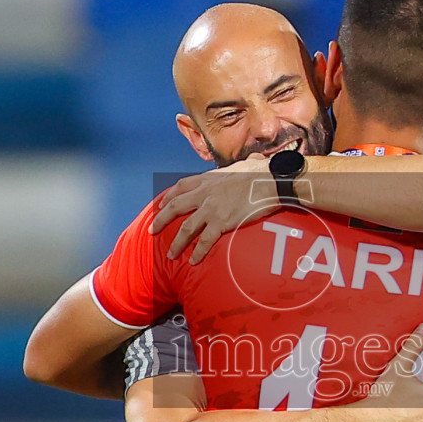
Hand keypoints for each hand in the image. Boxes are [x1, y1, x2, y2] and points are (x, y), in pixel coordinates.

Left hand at [149, 155, 277, 262]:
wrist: (270, 181)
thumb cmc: (260, 173)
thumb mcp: (242, 166)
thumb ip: (239, 168)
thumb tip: (252, 161)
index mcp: (209, 179)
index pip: (182, 186)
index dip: (169, 196)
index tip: (161, 204)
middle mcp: (205, 193)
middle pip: (175, 207)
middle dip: (161, 220)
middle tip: (152, 230)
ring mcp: (211, 208)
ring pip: (186, 228)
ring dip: (176, 243)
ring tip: (171, 254)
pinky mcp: (221, 222)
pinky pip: (205, 240)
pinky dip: (198, 252)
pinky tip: (193, 261)